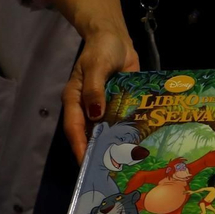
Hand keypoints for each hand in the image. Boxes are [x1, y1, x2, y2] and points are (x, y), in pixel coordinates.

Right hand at [63, 27, 139, 158]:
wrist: (116, 39)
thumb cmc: (101, 50)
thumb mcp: (96, 66)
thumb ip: (95, 89)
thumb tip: (94, 114)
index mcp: (75, 100)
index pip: (74, 129)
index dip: (80, 147)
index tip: (86, 165)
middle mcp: (88, 109)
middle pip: (90, 136)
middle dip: (98, 154)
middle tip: (108, 175)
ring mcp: (105, 110)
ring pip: (107, 133)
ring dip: (115, 148)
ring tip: (126, 168)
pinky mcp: (120, 107)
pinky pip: (123, 123)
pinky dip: (129, 135)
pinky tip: (140, 148)